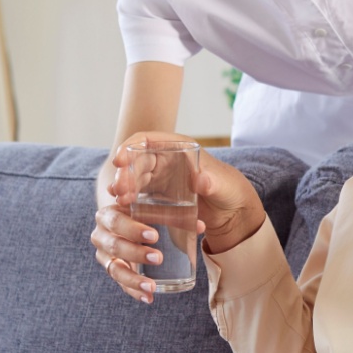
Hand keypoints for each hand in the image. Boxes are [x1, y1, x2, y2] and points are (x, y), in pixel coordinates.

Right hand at [90, 133, 266, 304]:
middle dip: (125, 173)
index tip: (120, 160)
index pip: (148, 139)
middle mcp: (164, 160)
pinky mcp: (156, 196)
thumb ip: (212, 182)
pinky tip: (126, 209)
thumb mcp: (223, 185)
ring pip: (134, 178)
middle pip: (136, 161)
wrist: (232, 213)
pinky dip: (131, 201)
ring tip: (121, 201)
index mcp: (177, 147)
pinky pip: (138, 196)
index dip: (131, 146)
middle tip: (119, 191)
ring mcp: (158, 178)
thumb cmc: (230, 190)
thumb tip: (200, 180)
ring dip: (124, 188)